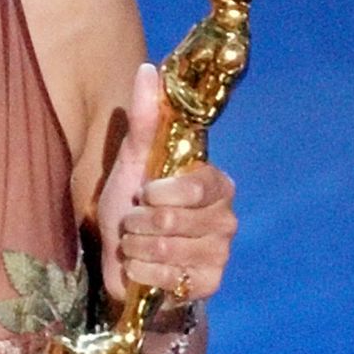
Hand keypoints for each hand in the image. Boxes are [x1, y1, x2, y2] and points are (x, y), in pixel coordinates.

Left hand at [98, 63, 236, 302]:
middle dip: (138, 223)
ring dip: (136, 247)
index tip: (142, 194)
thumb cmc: (132, 204)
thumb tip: (147, 69)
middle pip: (176, 221)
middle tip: (132, 223)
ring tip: (133, 244)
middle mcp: (227, 218)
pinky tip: (140, 267)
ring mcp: (221, 254)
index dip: (161, 194)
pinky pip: (171, 278)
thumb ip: (145, 117)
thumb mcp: (133, 160)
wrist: (126, 256)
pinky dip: (143, 273)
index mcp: (216, 184)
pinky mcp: (210, 284)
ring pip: (169, 250)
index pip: (197, 186)